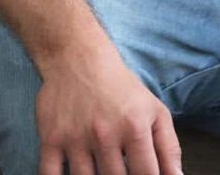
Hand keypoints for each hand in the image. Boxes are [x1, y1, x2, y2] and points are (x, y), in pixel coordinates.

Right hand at [36, 44, 182, 174]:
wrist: (77, 57)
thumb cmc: (120, 88)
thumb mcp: (154, 110)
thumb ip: (169, 147)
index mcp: (134, 128)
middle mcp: (105, 134)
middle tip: (119, 170)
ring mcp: (75, 137)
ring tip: (100, 169)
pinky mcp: (51, 138)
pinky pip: (50, 174)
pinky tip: (72, 173)